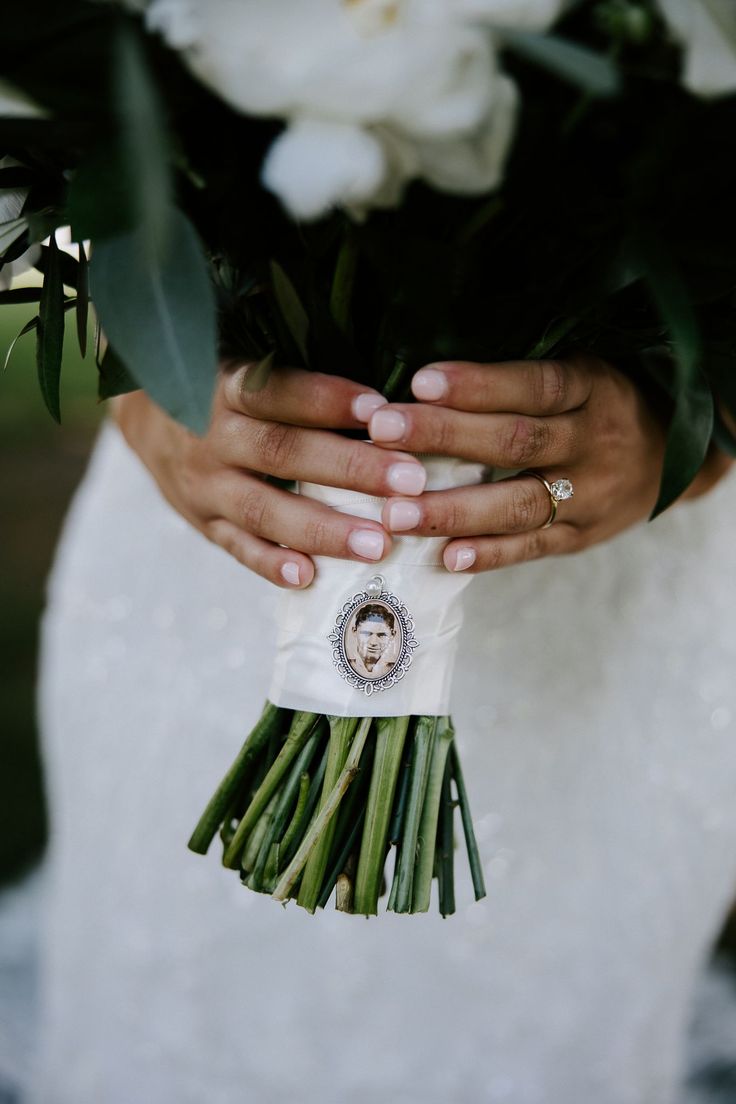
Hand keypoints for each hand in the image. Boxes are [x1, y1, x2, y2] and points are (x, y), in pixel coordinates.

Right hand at [114, 362, 427, 587]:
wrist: (142, 417)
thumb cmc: (218, 384)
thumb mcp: (239, 362)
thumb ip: (293, 376)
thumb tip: (377, 389)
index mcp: (222, 384)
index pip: (277, 390)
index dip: (327, 399)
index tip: (380, 410)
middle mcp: (210, 436)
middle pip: (282, 452)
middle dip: (349, 469)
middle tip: (410, 481)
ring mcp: (203, 484)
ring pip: (263, 509)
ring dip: (323, 528)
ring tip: (377, 545)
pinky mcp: (202, 522)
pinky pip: (237, 547)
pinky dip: (271, 564)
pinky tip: (309, 578)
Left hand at [360, 354, 731, 572]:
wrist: (672, 457)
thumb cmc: (601, 407)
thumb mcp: (581, 376)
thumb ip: (520, 383)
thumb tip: (427, 382)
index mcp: (592, 389)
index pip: (532, 385)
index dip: (477, 385)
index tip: (418, 381)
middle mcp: (594, 441)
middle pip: (515, 441)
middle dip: (444, 437)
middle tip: (383, 435)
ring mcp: (590, 495)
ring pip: (519, 503)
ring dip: (453, 509)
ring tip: (396, 513)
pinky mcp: (581, 536)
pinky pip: (533, 548)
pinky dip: (490, 554)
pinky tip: (446, 556)